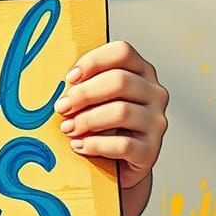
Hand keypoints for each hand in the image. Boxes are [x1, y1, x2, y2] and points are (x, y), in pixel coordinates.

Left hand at [54, 40, 168, 188]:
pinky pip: (124, 144)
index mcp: (140, 71)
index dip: (93, 61)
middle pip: (120, 81)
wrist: (117, 163)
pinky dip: (96, 144)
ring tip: (68, 128)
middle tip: (61, 107)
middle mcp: (154, 93)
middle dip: (84, 94)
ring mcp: (156, 121)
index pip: (122, 52)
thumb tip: (58, 87)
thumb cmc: (101, 123)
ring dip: (87, 120)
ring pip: (121, 112)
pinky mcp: (151, 150)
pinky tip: (80, 146)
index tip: (70, 77)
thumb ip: (82, 85)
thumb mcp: (94, 98)